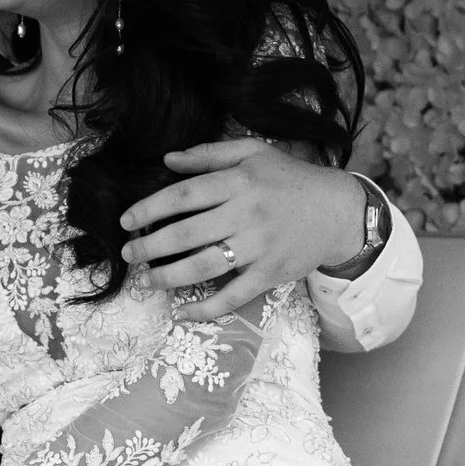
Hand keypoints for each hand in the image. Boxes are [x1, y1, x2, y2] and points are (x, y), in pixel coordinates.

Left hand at [118, 140, 366, 320]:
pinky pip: (232, 296)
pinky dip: (205, 308)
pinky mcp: (270, 274)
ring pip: (203, 266)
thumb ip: (209, 154)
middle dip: (149, 247)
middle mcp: (246, 215)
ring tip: (148, 280)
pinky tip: (182, 311)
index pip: (182, 196)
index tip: (125, 221)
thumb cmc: (290, 179)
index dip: (148, 209)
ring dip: (168, 277)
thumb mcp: (253, 154)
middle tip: (128, 254)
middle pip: (185, 234)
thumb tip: (167, 159)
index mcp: (237, 183)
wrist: (339, 211)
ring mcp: (258, 247)